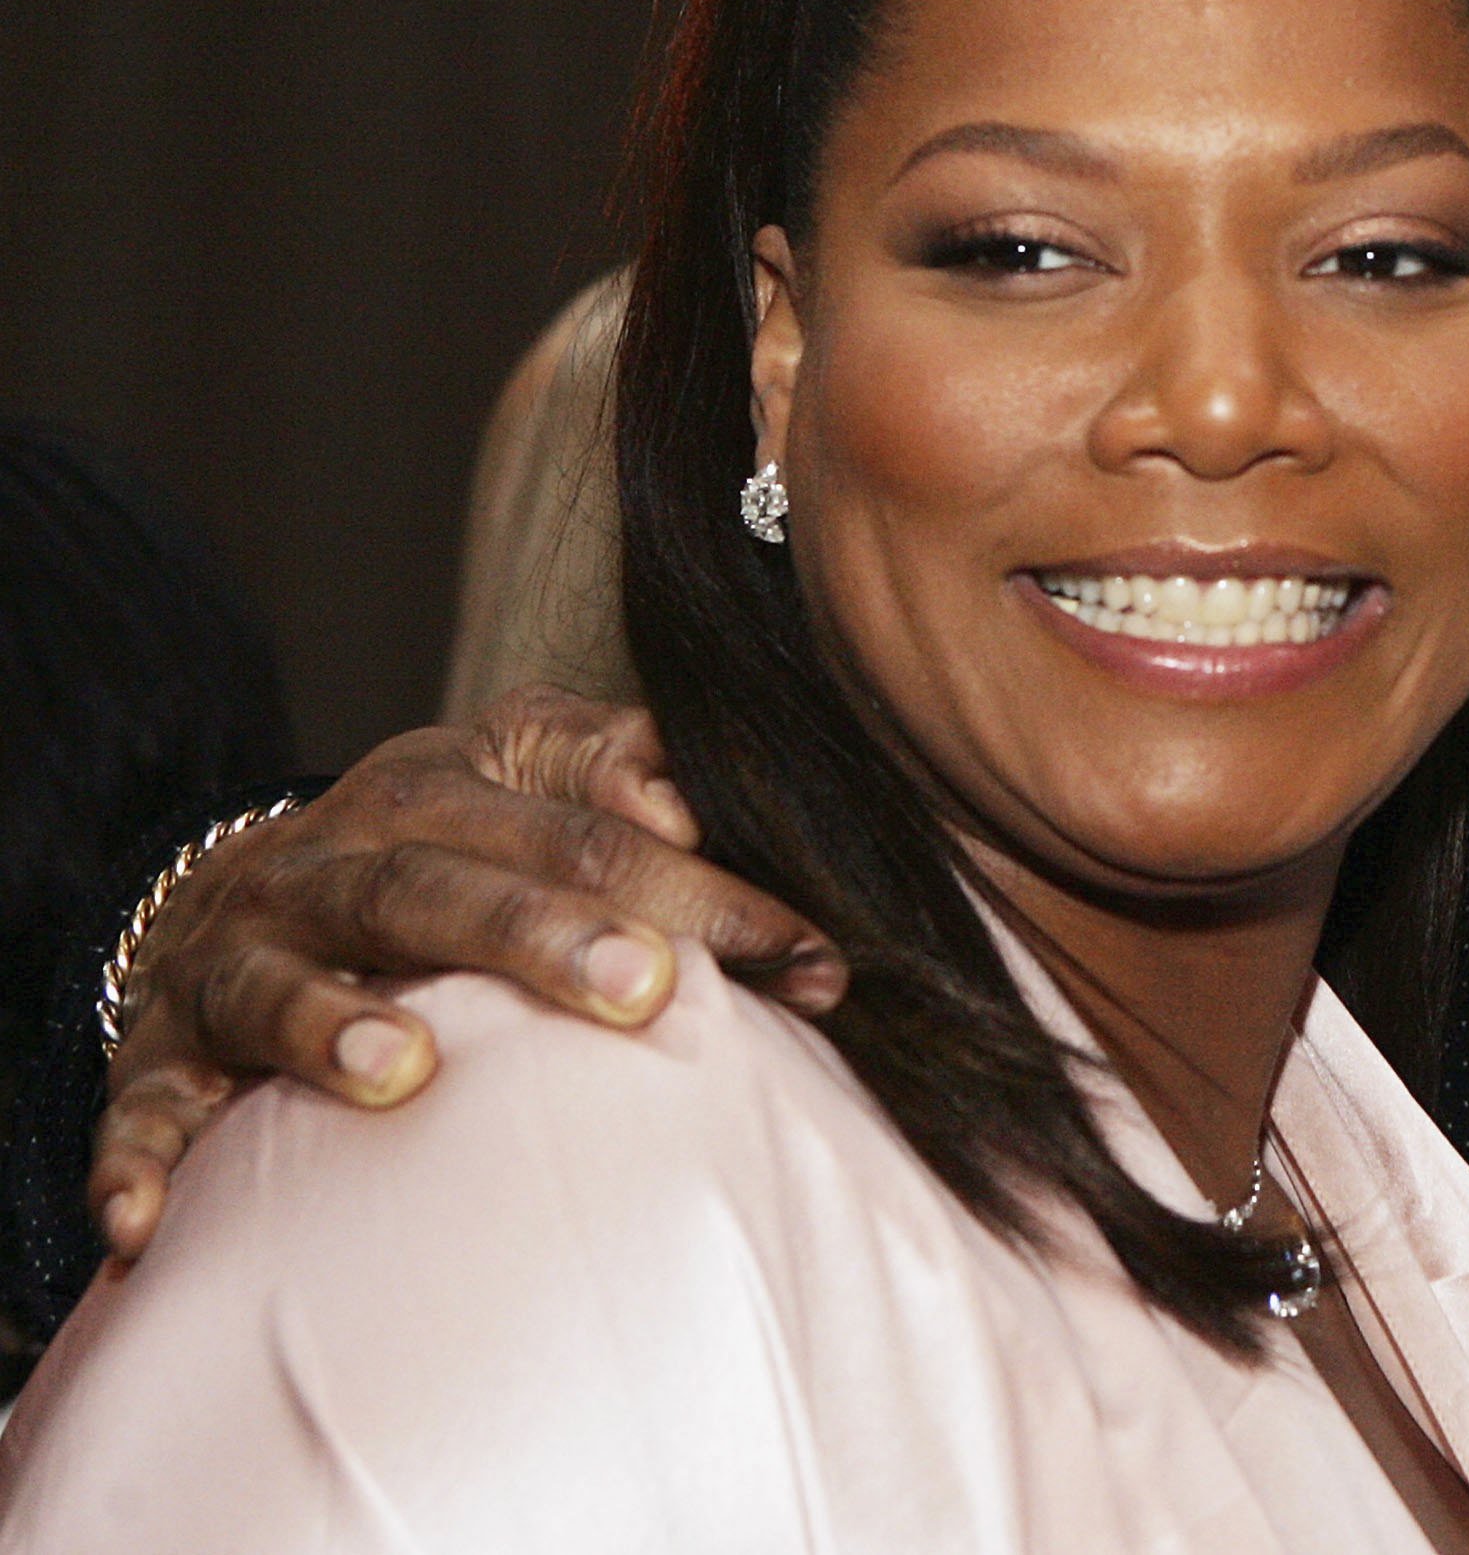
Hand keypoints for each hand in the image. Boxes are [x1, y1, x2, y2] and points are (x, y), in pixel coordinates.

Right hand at [90, 686, 844, 1259]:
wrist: (243, 891)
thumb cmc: (440, 844)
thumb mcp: (521, 774)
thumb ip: (615, 766)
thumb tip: (692, 795)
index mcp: (440, 789)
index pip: (582, 831)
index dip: (699, 888)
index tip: (805, 952)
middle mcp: (331, 863)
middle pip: (438, 889)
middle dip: (541, 934)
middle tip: (646, 986)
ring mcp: (240, 958)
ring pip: (282, 983)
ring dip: (334, 1023)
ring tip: (405, 1067)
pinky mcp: (163, 1055)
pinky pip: (144, 1110)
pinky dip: (140, 1162)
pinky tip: (150, 1224)